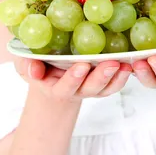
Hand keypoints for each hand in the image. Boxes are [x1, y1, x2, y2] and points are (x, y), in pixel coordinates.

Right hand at [14, 58, 131, 102]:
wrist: (48, 71)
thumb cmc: (37, 64)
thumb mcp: (26, 64)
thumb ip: (27, 66)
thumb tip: (34, 70)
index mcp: (56, 88)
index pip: (65, 87)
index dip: (73, 79)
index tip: (82, 66)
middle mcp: (76, 91)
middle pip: (90, 89)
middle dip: (100, 77)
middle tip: (110, 63)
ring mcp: (91, 88)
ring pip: (105, 87)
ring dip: (115, 76)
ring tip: (123, 63)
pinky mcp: (102, 84)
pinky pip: (114, 84)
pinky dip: (122, 76)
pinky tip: (130, 64)